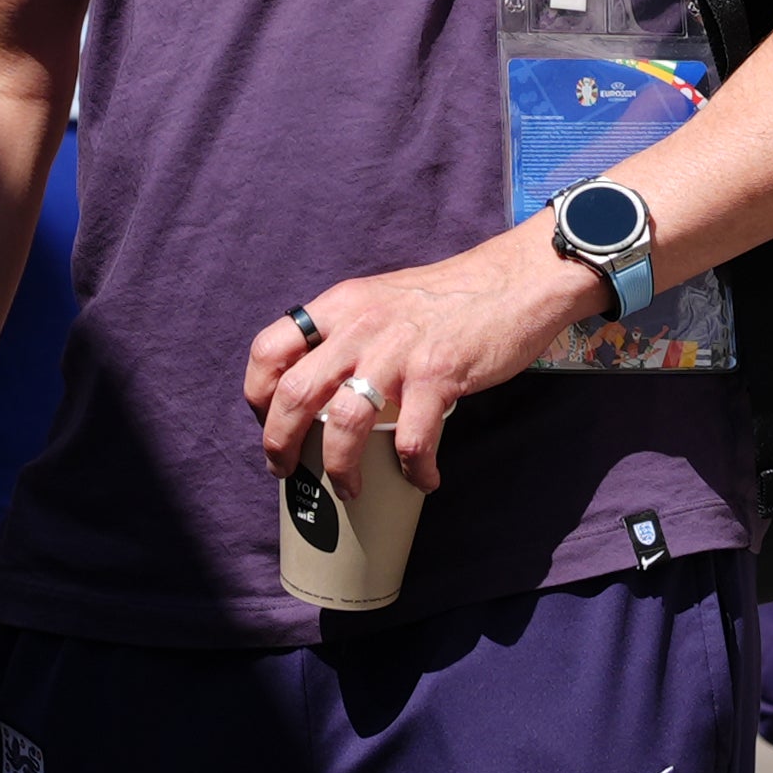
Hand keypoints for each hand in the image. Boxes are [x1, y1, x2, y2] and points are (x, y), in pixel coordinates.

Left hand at [244, 220, 606, 498]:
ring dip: (340, 470)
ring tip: (348, 491)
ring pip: (345, 424)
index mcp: (341, 305)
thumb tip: (326, 389)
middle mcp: (360, 326)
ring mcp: (398, 351)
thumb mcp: (384, 299)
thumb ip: (352, 331)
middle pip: (294, 394)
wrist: (516, 280)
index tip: (267, 423)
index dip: (257, 396)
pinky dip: (413, 468)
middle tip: (287, 472)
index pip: (269, 348)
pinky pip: (411, 438)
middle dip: (280, 445)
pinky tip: (422, 478)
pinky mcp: (439, 374)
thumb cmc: (451, 298)